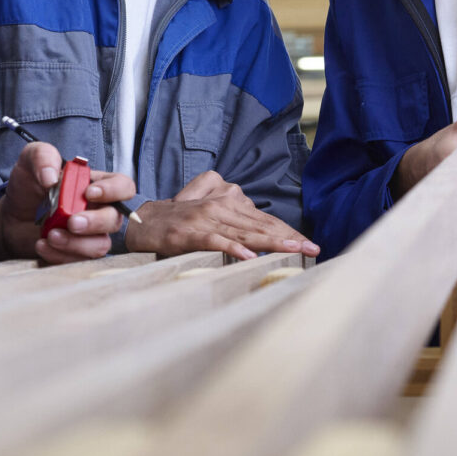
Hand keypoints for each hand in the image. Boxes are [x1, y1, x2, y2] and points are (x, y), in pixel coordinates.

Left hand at [0, 142, 137, 263]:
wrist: (10, 216)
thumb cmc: (29, 186)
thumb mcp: (31, 160)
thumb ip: (43, 157)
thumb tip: (51, 177)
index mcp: (96, 185)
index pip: (123, 187)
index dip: (114, 191)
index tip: (89, 193)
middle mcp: (98, 210)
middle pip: (114, 220)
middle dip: (95, 222)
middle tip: (72, 222)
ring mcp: (88, 235)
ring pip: (99, 246)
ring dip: (76, 244)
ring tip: (51, 235)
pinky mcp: (75, 253)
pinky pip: (77, 261)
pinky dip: (59, 255)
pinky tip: (41, 245)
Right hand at [128, 170, 319, 262]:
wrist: (142, 222)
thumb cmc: (179, 221)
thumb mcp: (210, 213)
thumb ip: (234, 219)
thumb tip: (260, 241)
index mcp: (228, 198)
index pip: (264, 218)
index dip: (288, 231)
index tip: (309, 245)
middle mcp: (220, 204)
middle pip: (261, 224)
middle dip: (289, 238)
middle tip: (313, 249)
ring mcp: (205, 218)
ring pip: (244, 232)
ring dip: (270, 242)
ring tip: (293, 250)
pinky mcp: (190, 232)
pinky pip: (216, 241)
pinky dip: (233, 249)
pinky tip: (250, 257)